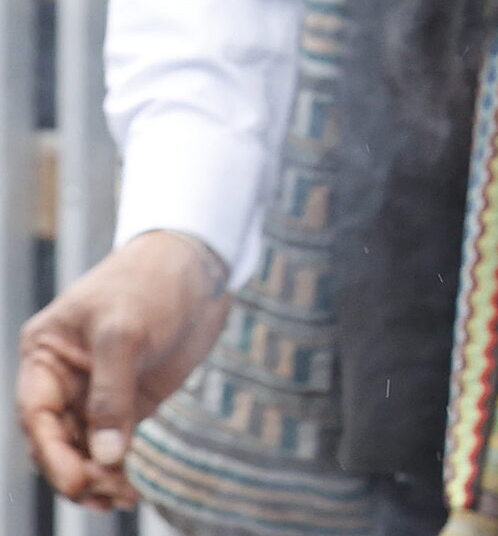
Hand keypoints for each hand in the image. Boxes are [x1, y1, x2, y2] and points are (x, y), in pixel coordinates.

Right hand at [18, 231, 229, 509]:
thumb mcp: (124, 331)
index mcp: (45, 355)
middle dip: (76, 472)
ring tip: (121, 500)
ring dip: (98, 478)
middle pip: (57, 438)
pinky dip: (120, 467)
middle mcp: (65, 378)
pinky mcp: (132, 399)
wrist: (197, 260)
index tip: (77, 482)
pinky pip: (116, 443)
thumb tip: (105, 455)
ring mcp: (98, 391)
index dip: (52, 453)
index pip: (37, 414)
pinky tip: (131, 489)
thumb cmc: (149, 281)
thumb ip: (112, 393)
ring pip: (85, 448)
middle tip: (105, 496)